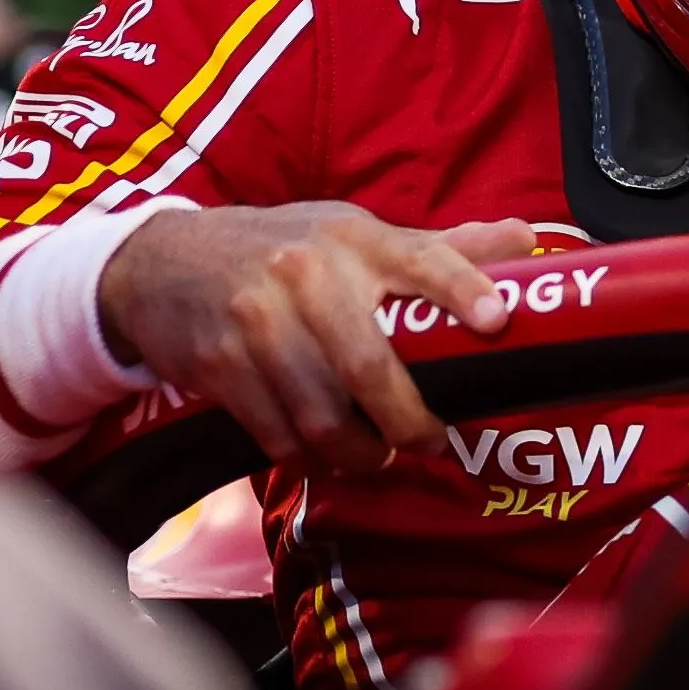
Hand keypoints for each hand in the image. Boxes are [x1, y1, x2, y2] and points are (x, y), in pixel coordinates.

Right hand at [103, 203, 532, 470]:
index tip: (498, 320)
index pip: (420, 257)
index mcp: (354, 239)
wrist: (161, 262)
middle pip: (369, 361)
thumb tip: (527, 240)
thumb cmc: (281, 247)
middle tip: (431, 442)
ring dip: (357, 452)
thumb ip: (439, 246)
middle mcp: (304, 273)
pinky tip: (324, 457)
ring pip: (321, 413)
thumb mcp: (353, 232)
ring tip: (376, 457)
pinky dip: (307, 457)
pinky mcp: (219, 364)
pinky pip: (277, 432)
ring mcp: (256, 320)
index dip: (462, 287)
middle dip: (408, 418)